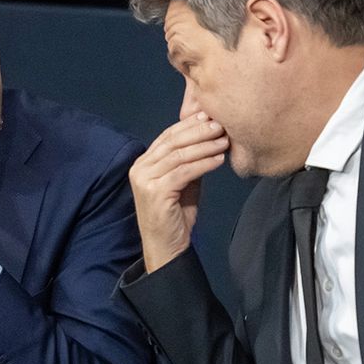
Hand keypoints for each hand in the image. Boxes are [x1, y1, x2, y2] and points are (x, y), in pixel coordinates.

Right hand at [128, 112, 228, 272]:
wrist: (166, 247)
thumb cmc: (176, 215)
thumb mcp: (183, 182)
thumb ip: (189, 161)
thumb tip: (209, 137)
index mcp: (144, 163)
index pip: (167, 136)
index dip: (189, 125)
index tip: (210, 116)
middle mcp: (140, 168)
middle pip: (172, 142)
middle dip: (198, 131)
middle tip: (220, 124)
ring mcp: (145, 180)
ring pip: (179, 155)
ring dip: (204, 146)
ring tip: (224, 140)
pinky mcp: (155, 192)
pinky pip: (184, 172)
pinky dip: (203, 164)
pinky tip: (219, 160)